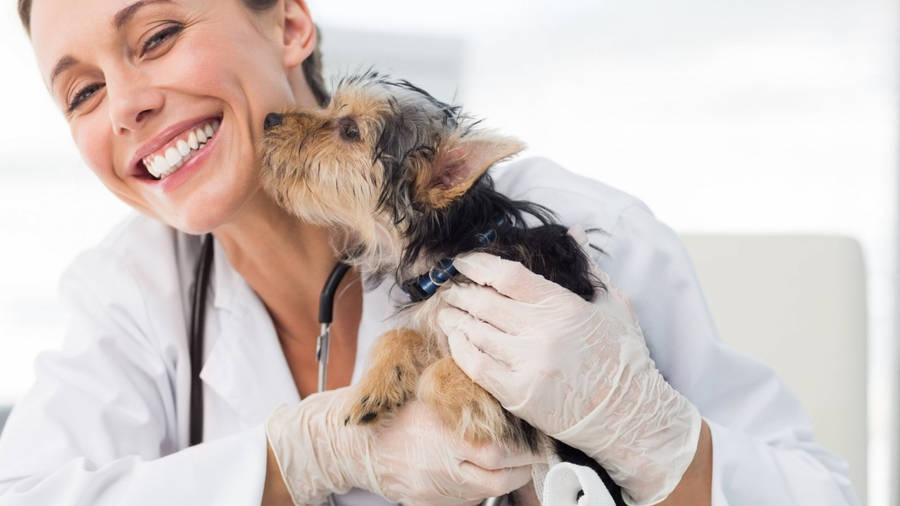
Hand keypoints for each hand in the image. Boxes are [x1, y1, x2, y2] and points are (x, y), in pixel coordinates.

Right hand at [266, 388, 540, 505]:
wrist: (354, 445)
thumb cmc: (390, 414)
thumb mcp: (425, 391)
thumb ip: (459, 390)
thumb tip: (497, 381)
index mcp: (442, 433)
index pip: (497, 450)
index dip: (523, 448)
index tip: (533, 439)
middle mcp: (440, 466)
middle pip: (498, 479)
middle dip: (522, 469)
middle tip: (531, 455)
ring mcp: (434, 490)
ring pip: (484, 494)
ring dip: (503, 480)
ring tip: (509, 464)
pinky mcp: (427, 504)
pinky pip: (464, 502)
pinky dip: (477, 490)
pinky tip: (477, 474)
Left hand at [437, 252, 701, 505]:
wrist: (628, 414)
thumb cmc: (623, 357)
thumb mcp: (614, 305)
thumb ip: (588, 268)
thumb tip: (572, 232)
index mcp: (563, 306)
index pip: (507, 276)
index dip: (478, 264)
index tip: (463, 262)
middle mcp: (542, 333)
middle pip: (483, 303)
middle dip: (460, 292)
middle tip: (449, 289)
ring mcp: (528, 364)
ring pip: (475, 333)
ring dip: (454, 319)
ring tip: (445, 313)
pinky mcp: (518, 394)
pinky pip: (476, 366)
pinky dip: (460, 350)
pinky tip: (455, 341)